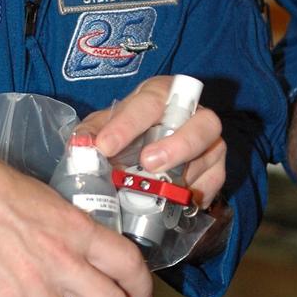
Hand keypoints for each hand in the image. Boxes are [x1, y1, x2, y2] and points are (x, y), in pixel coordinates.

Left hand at [78, 75, 225, 207]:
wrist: (145, 145)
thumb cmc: (124, 129)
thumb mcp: (103, 126)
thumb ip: (90, 133)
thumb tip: (81, 146)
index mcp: (159, 95)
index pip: (147, 104)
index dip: (127, 125)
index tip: (105, 146)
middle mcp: (191, 112)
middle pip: (200, 122)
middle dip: (177, 144)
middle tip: (148, 163)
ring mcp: (209, 139)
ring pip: (213, 150)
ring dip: (189, 170)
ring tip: (165, 188)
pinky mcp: (215, 165)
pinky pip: (216, 179)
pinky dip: (199, 191)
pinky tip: (180, 202)